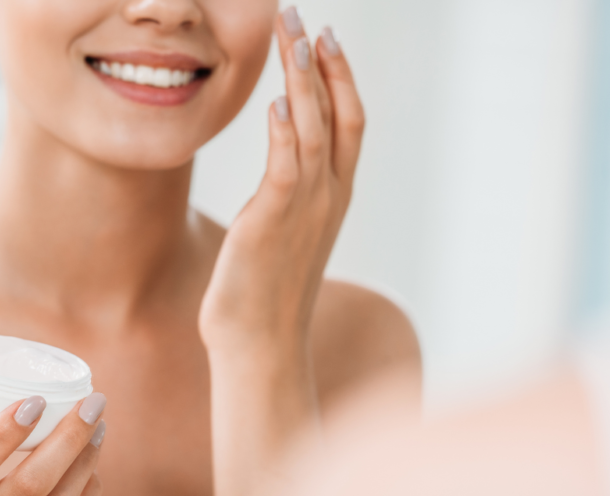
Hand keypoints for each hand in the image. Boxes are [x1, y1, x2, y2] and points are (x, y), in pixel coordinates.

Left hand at [199, 8, 365, 355]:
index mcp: (333, 199)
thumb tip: (275, 185)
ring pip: (315, 130)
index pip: (349, 123)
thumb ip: (284, 202)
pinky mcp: (273, 223)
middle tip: (302, 17)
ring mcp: (305, 210)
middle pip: (337, 114)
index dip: (341, 77)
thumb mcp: (281, 239)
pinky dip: (287, 132)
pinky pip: (287, 168)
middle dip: (322, 61)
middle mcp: (327, 198)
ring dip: (303, 81)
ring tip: (292, 36)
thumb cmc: (263, 298)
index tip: (326, 37)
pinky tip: (279, 101)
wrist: (260, 348)